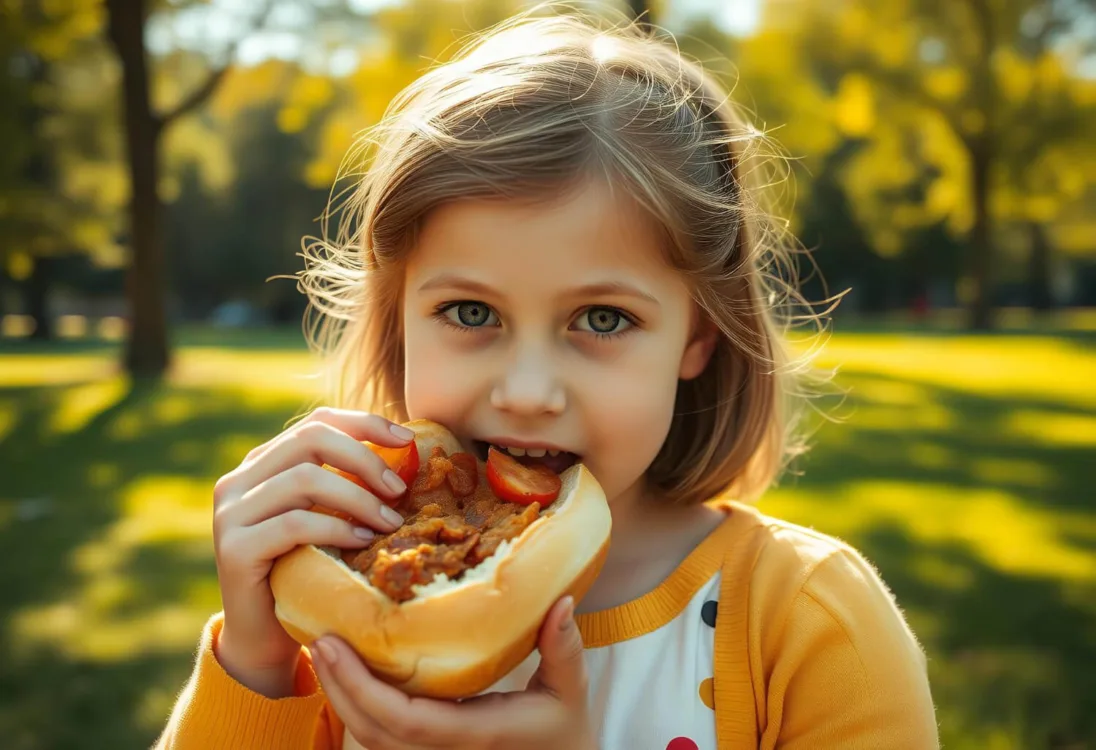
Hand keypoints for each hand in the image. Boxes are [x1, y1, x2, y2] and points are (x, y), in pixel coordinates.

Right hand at [211, 408, 414, 695]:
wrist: (265, 639)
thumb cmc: (308, 572)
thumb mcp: (329, 518)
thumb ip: (348, 484)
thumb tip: (408, 452)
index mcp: (263, 464)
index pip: (317, 422)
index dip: (365, 423)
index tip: (408, 440)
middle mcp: (240, 480)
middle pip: (310, 439)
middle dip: (365, 459)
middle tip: (399, 488)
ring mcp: (231, 512)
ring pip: (304, 479)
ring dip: (358, 498)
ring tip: (390, 521)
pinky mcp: (234, 548)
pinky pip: (294, 523)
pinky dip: (336, 527)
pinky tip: (363, 540)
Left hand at [311, 596, 596, 749]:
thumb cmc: (565, 732)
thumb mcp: (571, 690)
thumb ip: (564, 647)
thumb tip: (561, 599)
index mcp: (475, 735)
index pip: (405, 721)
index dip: (362, 687)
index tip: (335, 644)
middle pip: (372, 732)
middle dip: (339, 687)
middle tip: (319, 638)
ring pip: (371, 740)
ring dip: (342, 697)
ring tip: (327, 651)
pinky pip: (382, 738)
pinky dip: (359, 708)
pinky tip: (350, 674)